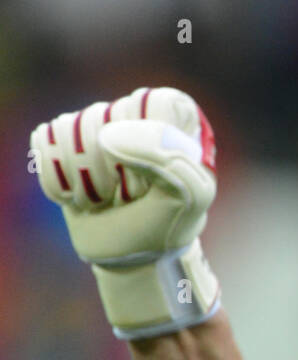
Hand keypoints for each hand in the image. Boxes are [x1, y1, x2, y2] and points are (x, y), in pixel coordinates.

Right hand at [31, 86, 219, 338]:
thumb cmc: (169, 222)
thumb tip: (107, 138)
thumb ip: (165, 158)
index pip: (152, 103)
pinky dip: (62, 183)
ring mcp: (93, 125)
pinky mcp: (61, 142)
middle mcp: (131, 112)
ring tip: (106, 199)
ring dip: (87, 182)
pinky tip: (82, 197)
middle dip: (114, 171)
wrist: (135, 256)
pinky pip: (44, 145)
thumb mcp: (191, 195)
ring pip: (70, 129)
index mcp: (172, 116)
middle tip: (130, 197)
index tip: (155, 178)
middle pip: (103, 115)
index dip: (148, 144)